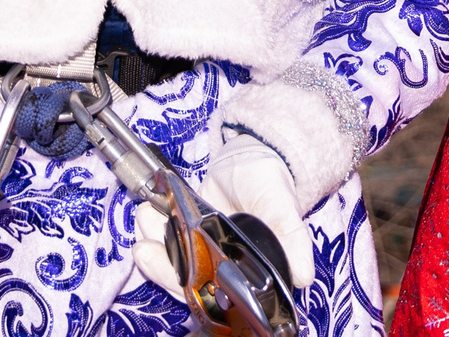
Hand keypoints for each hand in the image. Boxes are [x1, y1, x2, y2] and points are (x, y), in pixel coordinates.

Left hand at [131, 132, 312, 295]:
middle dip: (162, 267)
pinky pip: (166, 234)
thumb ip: (291, 241)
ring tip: (146, 220)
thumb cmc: (273, 186)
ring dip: (152, 244)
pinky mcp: (188, 228)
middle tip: (144, 250)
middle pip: (186, 280)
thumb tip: (303, 276)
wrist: (254, 155)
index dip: (192, 289)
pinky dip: (152, 225)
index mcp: (243, 270)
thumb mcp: (283, 211)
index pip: (215, 293)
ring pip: (170, 259)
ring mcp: (201, 247)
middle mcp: (220, 265)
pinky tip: (147, 211)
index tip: (175, 275)